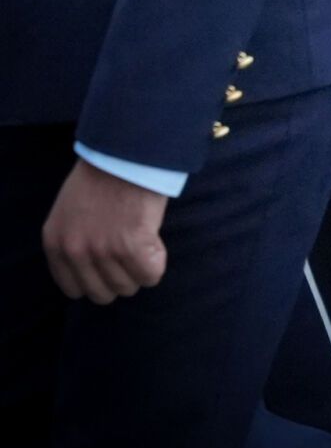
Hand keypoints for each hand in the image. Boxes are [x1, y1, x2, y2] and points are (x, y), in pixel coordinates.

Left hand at [43, 159, 169, 303]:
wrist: (125, 154)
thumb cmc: (102, 176)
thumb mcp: (69, 212)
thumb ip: (74, 241)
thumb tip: (92, 269)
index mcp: (55, 244)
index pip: (73, 289)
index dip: (96, 281)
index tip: (110, 267)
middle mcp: (75, 252)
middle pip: (103, 293)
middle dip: (120, 278)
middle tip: (131, 256)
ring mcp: (103, 251)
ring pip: (128, 286)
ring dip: (140, 269)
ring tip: (144, 243)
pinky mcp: (132, 246)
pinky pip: (150, 274)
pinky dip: (157, 262)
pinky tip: (154, 241)